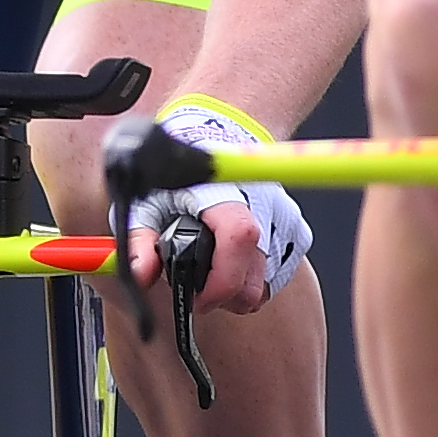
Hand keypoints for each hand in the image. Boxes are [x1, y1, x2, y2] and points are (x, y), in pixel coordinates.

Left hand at [126, 97, 310, 308]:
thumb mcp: (147, 203)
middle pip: (255, 280)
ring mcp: (285, 219)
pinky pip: (279, 274)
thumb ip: (140, 240)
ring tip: (216, 267)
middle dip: (225, 296)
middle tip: (201, 288)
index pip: (239, 240)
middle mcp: (263, 206)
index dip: (221, 280)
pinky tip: (235, 260)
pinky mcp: (297, 232)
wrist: (222, 140)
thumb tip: (142, 273)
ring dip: (239, 286)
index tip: (198, 296)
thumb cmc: (181, 175)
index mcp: (225, 195)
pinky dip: (256, 277)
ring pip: (267, 284)